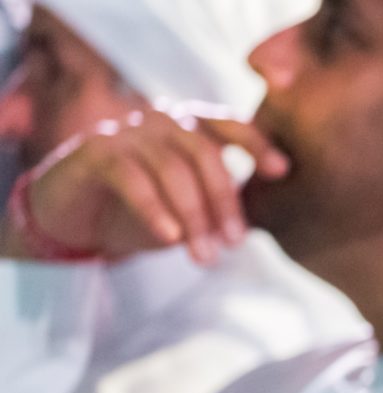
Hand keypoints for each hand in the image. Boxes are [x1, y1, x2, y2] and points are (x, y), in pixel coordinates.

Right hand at [2, 108, 289, 264]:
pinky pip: (131, 177)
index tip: (282, 170)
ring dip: (193, 216)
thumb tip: (264, 223)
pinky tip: (170, 237)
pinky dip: (154, 208)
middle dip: (224, 202)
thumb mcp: (188, 211)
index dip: (255, 143)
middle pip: (203, 153)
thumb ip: (220, 207)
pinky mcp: (95, 152)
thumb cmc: (141, 212)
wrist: (76, 219)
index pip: (227, 125)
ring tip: (204, 256)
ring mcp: (125, 132)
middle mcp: (159, 122)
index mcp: (188, 129)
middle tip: (234, 244)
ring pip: (170, 168)